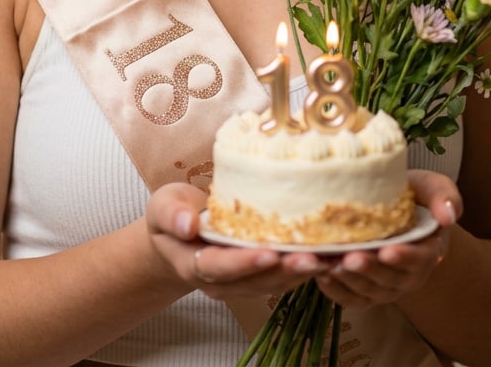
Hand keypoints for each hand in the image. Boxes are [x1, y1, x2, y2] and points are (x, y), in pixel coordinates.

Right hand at [145, 183, 331, 299]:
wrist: (179, 233)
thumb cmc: (172, 215)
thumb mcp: (162, 207)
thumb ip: (172, 215)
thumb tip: (187, 224)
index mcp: (194, 263)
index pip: (219, 267)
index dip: (244, 263)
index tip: (267, 253)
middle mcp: (221, 280)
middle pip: (254, 281)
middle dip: (284, 270)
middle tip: (311, 258)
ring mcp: (241, 281)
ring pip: (273, 283)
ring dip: (300, 273)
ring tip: (327, 258)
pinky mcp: (259, 274)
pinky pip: (282, 277)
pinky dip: (304, 269)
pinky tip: (326, 256)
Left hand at [313, 171, 460, 309]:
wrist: (398, 211)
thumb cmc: (416, 197)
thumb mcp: (433, 187)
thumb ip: (445, 196)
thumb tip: (448, 215)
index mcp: (428, 251)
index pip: (419, 258)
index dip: (404, 257)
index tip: (387, 251)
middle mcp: (410, 275)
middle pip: (390, 279)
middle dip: (369, 270)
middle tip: (350, 257)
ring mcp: (388, 286)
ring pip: (370, 291)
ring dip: (349, 280)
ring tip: (329, 265)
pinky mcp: (368, 291)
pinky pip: (354, 298)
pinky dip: (337, 292)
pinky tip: (321, 276)